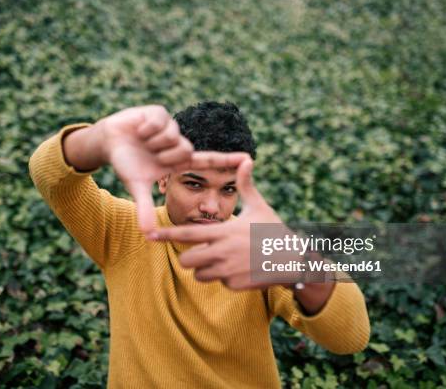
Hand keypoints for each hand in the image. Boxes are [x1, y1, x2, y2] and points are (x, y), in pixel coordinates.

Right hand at [102, 105, 249, 233]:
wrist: (108, 142)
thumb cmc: (127, 163)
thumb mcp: (137, 186)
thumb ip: (145, 208)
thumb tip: (147, 234)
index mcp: (178, 160)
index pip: (208, 160)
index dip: (228, 160)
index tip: (249, 159)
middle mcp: (178, 143)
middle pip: (187, 150)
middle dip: (166, 156)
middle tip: (151, 155)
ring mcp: (170, 127)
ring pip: (173, 136)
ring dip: (154, 143)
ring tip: (143, 141)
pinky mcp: (158, 113)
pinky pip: (160, 122)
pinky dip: (146, 129)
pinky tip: (138, 130)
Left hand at [150, 157, 284, 289]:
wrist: (295, 261)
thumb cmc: (275, 231)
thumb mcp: (260, 207)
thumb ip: (246, 187)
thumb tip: (246, 160)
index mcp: (225, 231)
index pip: (187, 233)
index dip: (166, 235)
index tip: (150, 236)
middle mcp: (223, 252)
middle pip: (187, 260)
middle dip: (189, 257)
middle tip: (202, 252)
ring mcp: (229, 271)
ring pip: (200, 275)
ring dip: (205, 270)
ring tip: (225, 260)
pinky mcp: (236, 285)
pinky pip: (219, 284)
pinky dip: (225, 279)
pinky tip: (241, 270)